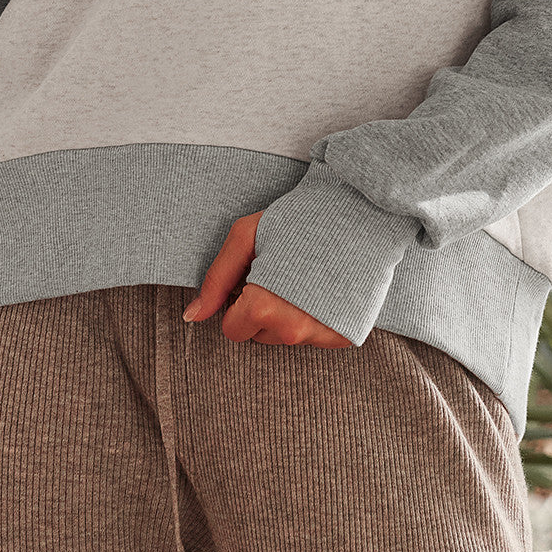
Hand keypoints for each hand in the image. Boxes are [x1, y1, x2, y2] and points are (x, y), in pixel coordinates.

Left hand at [183, 209, 352, 347]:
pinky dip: (314, 318)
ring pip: (286, 338)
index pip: (232, 328)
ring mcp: (320, 337)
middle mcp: (292, 330)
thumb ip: (216, 279)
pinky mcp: (344, 337)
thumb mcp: (246, 236)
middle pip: (259, 335)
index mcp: (262, 308)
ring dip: (288, 314)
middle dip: (262, 309)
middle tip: (282, 272)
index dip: (239, 300)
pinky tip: (324, 287)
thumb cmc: (298, 219)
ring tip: (304, 276)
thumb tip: (191, 316)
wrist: (360, 213)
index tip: (256, 275)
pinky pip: (314, 337)